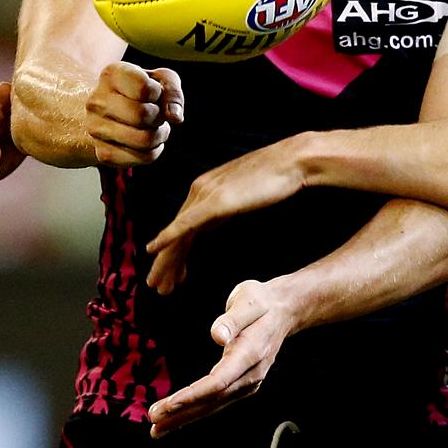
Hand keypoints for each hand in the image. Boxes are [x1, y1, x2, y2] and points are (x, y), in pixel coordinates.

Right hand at [86, 62, 183, 166]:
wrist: (107, 111)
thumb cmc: (138, 91)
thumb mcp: (159, 79)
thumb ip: (172, 90)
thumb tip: (175, 116)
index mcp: (111, 74)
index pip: (144, 88)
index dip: (158, 93)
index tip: (153, 93)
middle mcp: (97, 101)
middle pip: (143, 115)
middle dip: (159, 116)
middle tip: (156, 114)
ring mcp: (95, 129)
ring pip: (144, 140)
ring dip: (159, 135)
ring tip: (154, 127)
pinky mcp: (102, 153)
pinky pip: (142, 158)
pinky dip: (153, 151)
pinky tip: (146, 141)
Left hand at [145, 136, 306, 293]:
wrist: (292, 162)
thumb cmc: (277, 177)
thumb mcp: (248, 195)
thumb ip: (232, 204)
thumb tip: (228, 212)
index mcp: (208, 189)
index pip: (185, 226)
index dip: (176, 252)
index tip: (174, 275)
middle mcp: (201, 189)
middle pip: (176, 232)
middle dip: (167, 261)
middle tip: (158, 285)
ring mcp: (205, 194)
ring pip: (177, 233)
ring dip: (165, 260)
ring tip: (157, 284)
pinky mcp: (214, 201)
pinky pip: (185, 224)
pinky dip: (167, 238)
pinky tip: (154, 251)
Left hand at [148, 277, 294, 436]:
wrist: (283, 309)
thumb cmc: (261, 301)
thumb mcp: (248, 299)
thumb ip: (232, 318)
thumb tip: (217, 336)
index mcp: (251, 352)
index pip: (220, 381)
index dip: (194, 394)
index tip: (170, 404)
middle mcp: (251, 373)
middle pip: (214, 399)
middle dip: (183, 412)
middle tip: (153, 420)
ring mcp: (249, 381)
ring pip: (214, 404)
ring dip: (185, 417)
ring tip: (157, 428)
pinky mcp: (243, 383)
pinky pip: (217, 401)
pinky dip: (196, 410)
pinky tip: (177, 418)